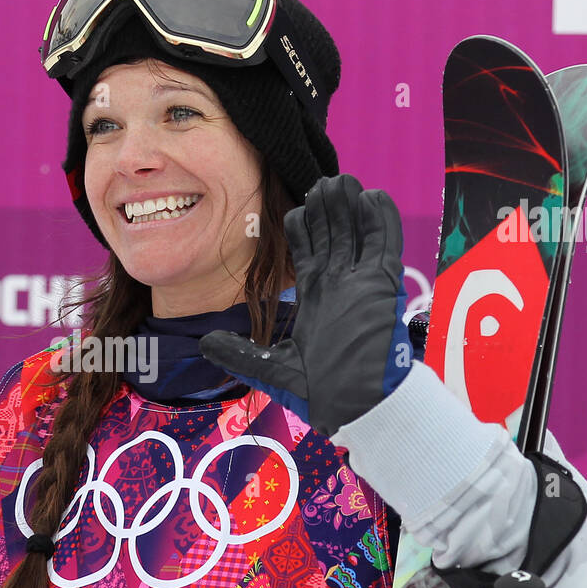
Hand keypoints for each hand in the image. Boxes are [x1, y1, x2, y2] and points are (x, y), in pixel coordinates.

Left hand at [199, 173, 412, 436]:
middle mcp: (340, 288)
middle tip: (319, 181)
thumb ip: (238, 352)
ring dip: (350, 207)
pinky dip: (380, 221)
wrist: (354, 408)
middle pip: (333, 237)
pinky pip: (383, 245)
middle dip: (327, 210)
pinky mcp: (383, 286)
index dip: (303, 230)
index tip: (294, 208)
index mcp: (317, 301)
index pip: (309, 255)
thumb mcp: (270, 368)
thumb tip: (203, 343)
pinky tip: (372, 197)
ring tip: (340, 179)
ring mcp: (362, 285)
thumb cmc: (319, 395)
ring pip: (357, 234)